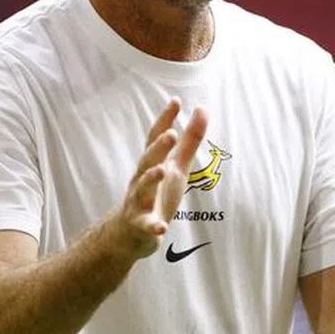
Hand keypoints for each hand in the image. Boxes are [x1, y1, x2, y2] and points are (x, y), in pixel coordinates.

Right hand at [105, 98, 207, 260]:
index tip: (176, 101)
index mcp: (152, 163)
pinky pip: (146, 225)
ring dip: (151, 179)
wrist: (132, 232)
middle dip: (158, 148)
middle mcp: (142, 179)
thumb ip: (190, 140)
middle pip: (148, 160)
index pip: (156, 138)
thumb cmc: (158, 193)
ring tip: (162, 171)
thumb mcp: (177, 166)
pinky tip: (161, 228)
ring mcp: (139, 202)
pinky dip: (152, 226)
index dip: (165, 120)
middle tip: (170, 134)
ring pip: (142, 189)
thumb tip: (202, 108)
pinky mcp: (141, 225)